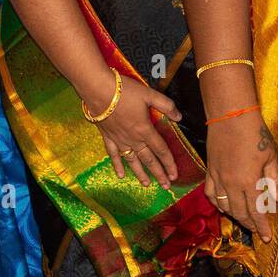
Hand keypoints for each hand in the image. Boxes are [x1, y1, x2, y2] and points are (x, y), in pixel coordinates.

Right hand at [84, 69, 181, 189]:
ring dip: (141, 174)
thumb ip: (166, 106)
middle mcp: (133, 139)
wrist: (98, 90)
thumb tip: (179, 117)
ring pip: (133, 161)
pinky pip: (114, 155)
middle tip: (166, 186)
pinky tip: (120, 176)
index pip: (161, 150)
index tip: (175, 175)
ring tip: (147, 185)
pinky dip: (117, 166)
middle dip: (159, 174)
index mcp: (145, 130)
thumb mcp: (150, 95)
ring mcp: (120, 140)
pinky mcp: (108, 137)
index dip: (169, 163)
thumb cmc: (124, 91)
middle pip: (149, 160)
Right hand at [205, 111, 277, 242]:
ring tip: (244, 220)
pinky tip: (224, 206)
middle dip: (250, 224)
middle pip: (240, 212)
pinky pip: (210, 193)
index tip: (267, 237)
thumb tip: (276, 200)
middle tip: (258, 231)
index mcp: (248, 182)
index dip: (262, 226)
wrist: (230, 115)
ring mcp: (217, 178)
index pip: (256, 211)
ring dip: (235, 216)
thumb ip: (273, 179)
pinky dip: (217, 203)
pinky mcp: (209, 170)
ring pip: (224, 206)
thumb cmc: (255, 133)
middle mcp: (230, 184)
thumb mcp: (270, 156)